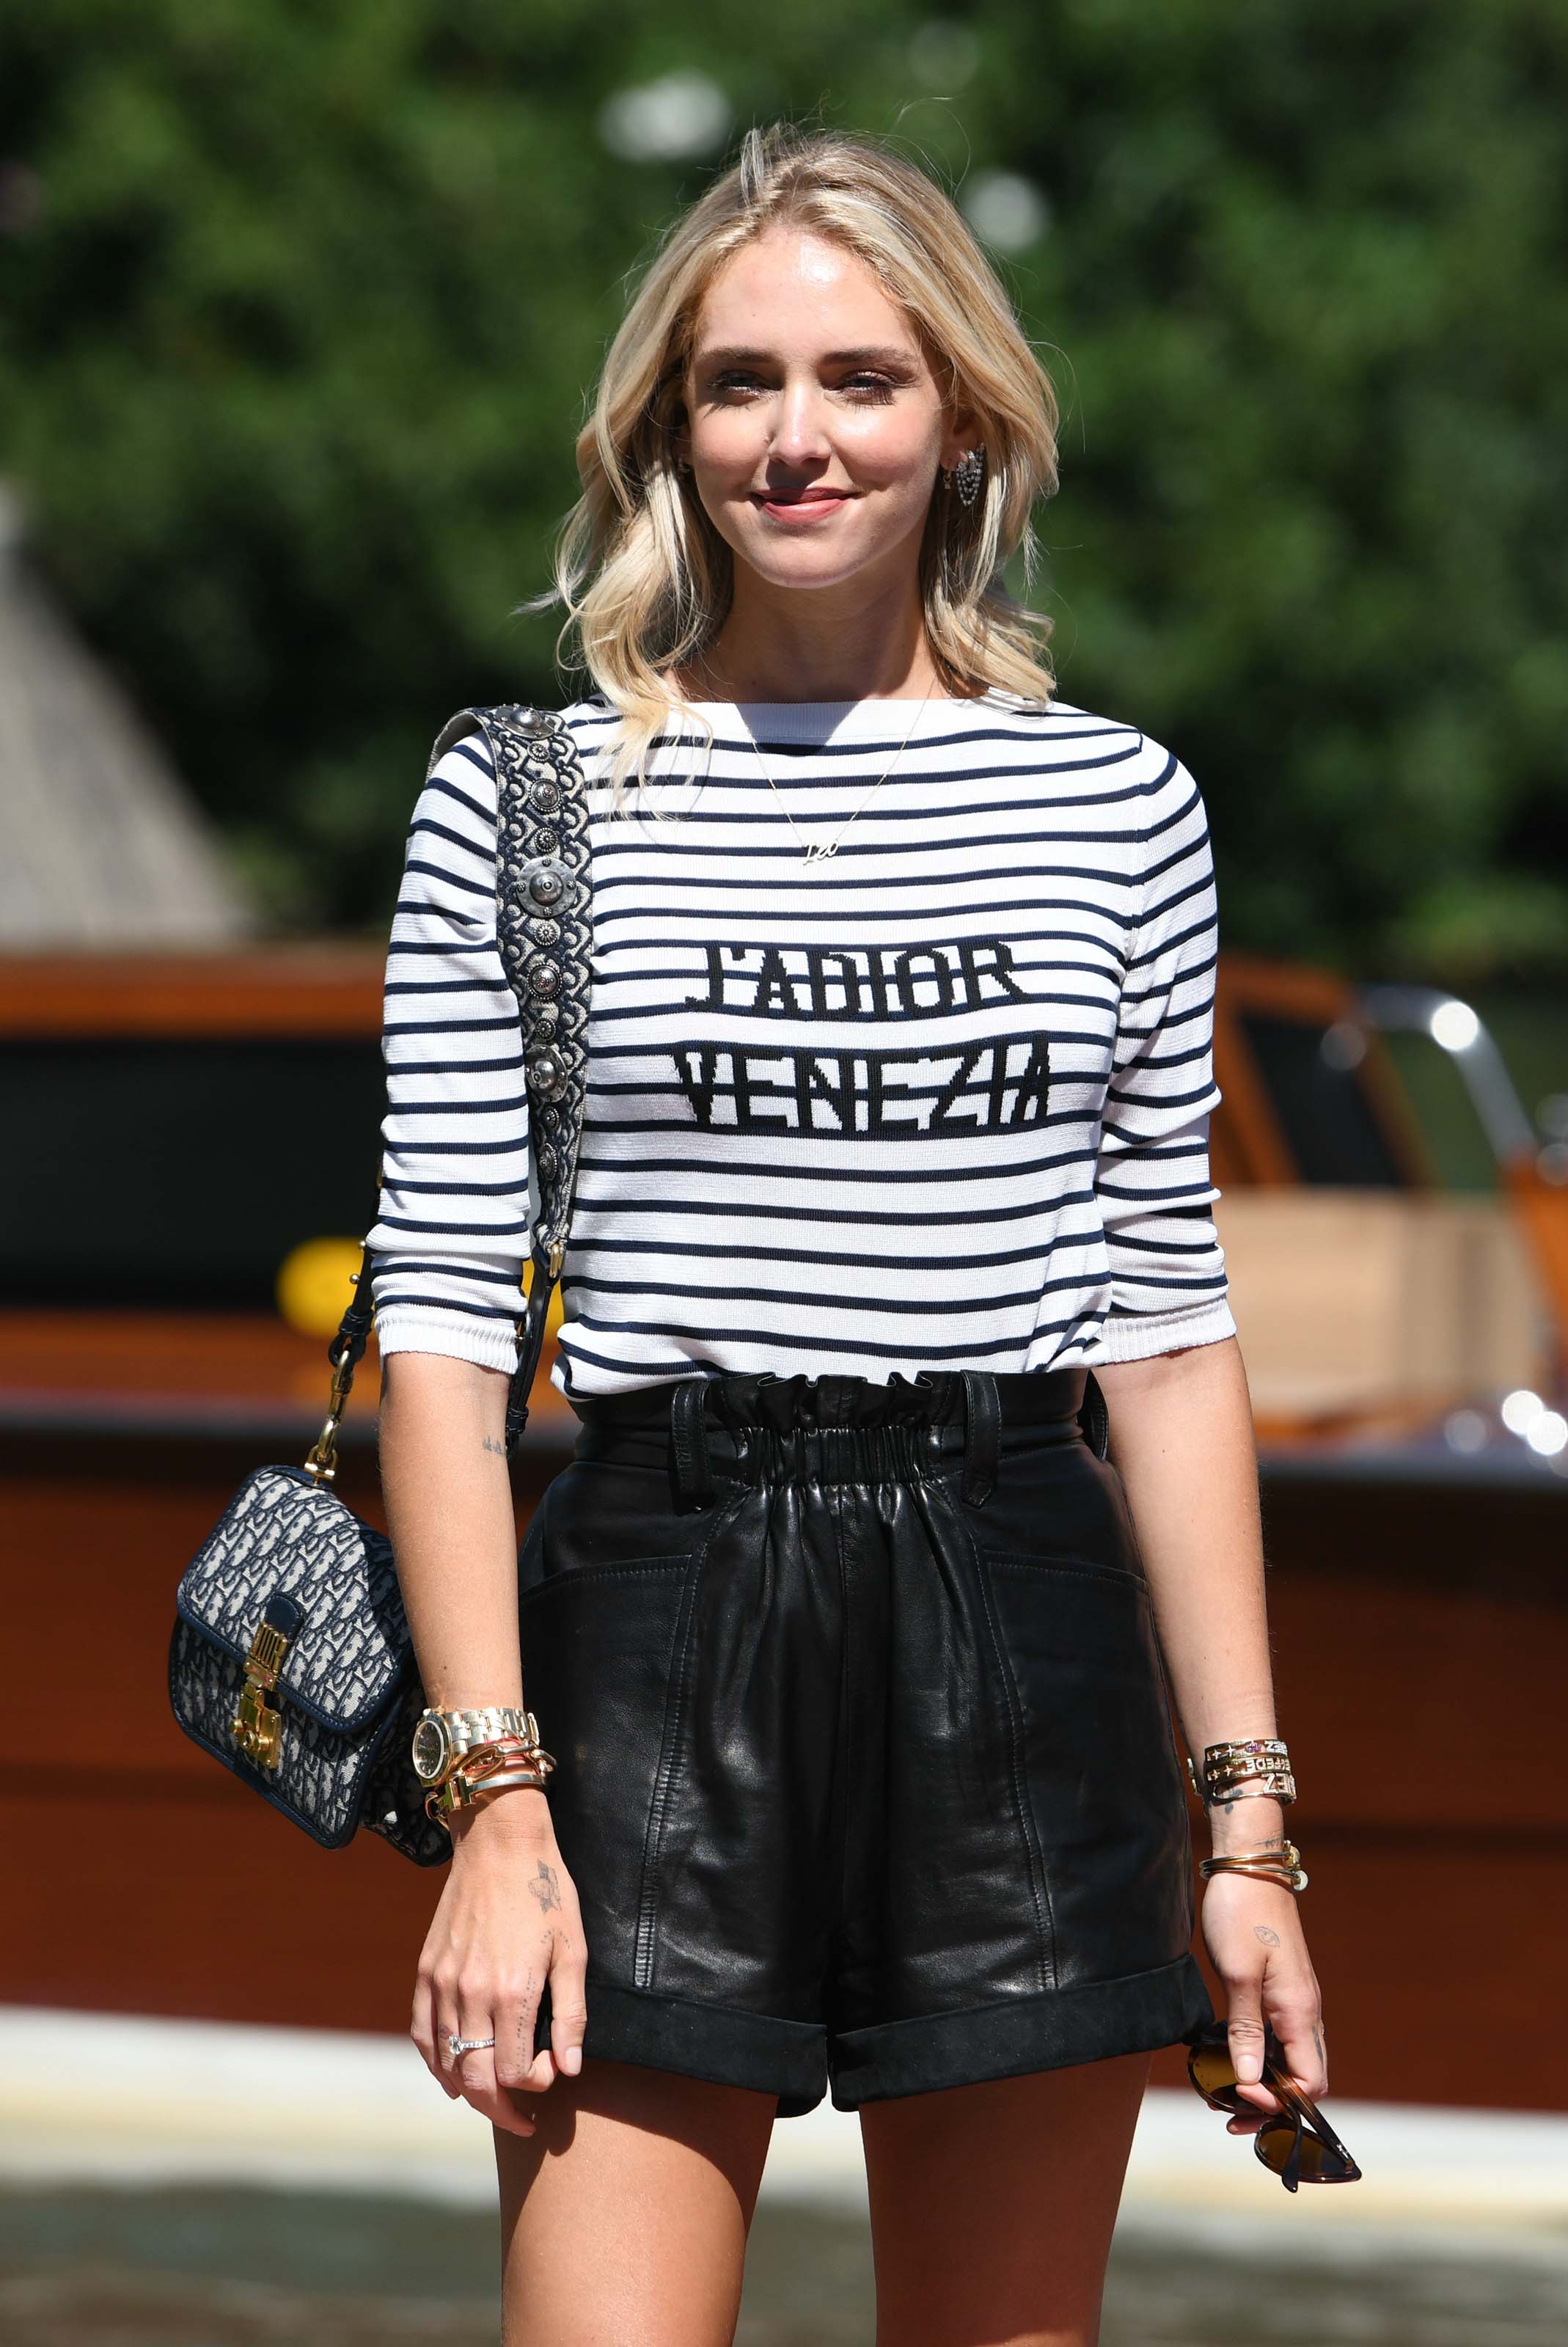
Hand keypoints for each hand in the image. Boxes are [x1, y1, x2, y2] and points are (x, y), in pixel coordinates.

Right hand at [410, 1790, 587, 2136]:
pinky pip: (422, 2031)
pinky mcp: (426, 1969)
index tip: (552, 2071)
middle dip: (500, 2109)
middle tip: (522, 2120)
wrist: (500, 1842)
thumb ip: (572, 2015)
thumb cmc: (546, 1892)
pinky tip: (452, 2074)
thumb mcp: (574, 1951)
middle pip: (476, 2080)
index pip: (515, 2073)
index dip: (536, 2085)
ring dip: (468, 2091)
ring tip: (493, 2100)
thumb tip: (569, 2070)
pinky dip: (434, 2061)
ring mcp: (443, 1982)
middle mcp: (471, 1993)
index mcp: (512, 1992)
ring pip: (446, 2062)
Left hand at [1200, 1874, 1325, 2131]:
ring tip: (1223, 2094)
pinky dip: (1258, 2057)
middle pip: (1303, 2080)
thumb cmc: (1242, 1915)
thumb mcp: (1238, 1974)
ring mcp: (1293, 2001)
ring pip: (1289, 2061)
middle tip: (1230, 2116)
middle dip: (1271, 2105)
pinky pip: (1277, 2038)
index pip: (1310, 2084)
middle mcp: (1304, 2012)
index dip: (1278, 2102)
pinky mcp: (1279, 1990)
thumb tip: (1251, 2084)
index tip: (1240, 2095)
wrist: (1249, 1868)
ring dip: (1263, 2084)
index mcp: (1300, 2012)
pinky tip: (1227, 2059)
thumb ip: (1245, 2031)